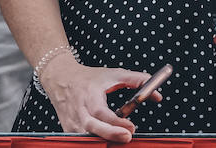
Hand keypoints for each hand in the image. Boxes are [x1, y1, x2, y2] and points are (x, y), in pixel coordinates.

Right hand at [40, 55, 156, 141]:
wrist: (59, 77)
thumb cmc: (88, 77)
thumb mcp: (113, 74)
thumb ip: (137, 81)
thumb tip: (157, 96)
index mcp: (89, 93)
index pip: (100, 111)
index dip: (115, 122)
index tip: (132, 127)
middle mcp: (78, 108)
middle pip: (91, 126)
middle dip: (110, 134)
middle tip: (127, 137)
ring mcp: (72, 120)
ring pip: (85, 136)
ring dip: (102, 140)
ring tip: (118, 139)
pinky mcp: (68, 128)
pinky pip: (81, 140)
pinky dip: (93, 142)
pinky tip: (105, 141)